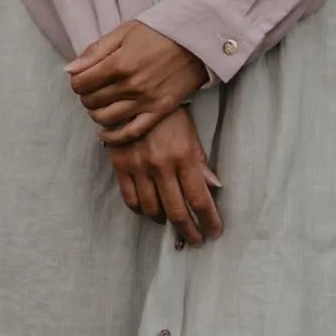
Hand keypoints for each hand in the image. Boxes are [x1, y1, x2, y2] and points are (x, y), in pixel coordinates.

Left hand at [67, 20, 208, 143]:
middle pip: (91, 101)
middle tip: (93, 88)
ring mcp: (145, 101)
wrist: (196, 39)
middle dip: (86, 95)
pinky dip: (113, 136)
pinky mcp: (159, 111)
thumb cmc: (158, 31)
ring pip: (105, 118)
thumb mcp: (123, 32)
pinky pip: (131, 132)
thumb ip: (95, 51)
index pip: (81, 83)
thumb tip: (70, 69)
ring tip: (100, 104)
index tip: (82, 77)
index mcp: (119, 64)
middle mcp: (130, 86)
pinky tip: (104, 133)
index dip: (76, 81)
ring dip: (96, 113)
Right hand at [107, 107, 221, 245]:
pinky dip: (142, 211)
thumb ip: (201, 163)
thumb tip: (214, 188)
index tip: (214, 232)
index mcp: (184, 157)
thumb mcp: (191, 133)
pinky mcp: (120, 167)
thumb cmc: (168, 114)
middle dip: (190, 231)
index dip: (209, 221)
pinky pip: (131, 200)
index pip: (200, 200)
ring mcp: (139, 168)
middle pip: (177, 212)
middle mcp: (162, 166)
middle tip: (196, 240)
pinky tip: (151, 210)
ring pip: (153, 210)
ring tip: (173, 222)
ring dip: (165, 221)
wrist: (132, 96)